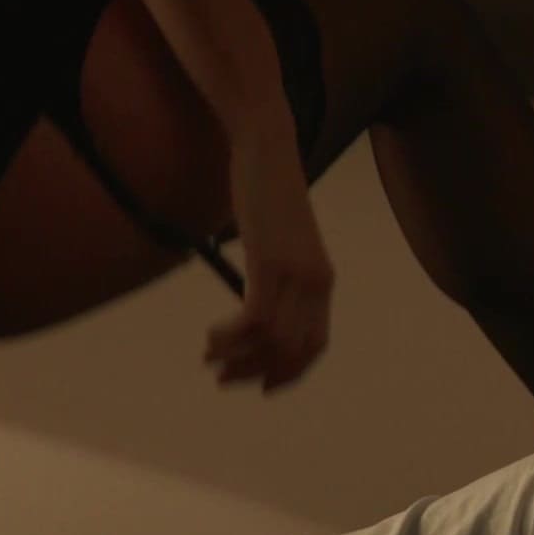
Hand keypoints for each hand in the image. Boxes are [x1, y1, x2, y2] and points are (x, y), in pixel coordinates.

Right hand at [204, 145, 333, 392]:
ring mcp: (295, 273)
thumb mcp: (277, 240)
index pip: (316, 345)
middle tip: (222, 378)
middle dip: (257, 372)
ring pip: (273, 341)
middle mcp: (317, 282)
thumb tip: (257, 300)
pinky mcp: (270, 262)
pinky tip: (211, 336)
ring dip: (238, 358)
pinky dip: (232, 336)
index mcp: (323, 281)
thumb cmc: (269, 192)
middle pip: (293, 350)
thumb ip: (276, 272)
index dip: (290, 372)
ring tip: (210, 358)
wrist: (269, 148)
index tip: (262, 386)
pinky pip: (255, 319)